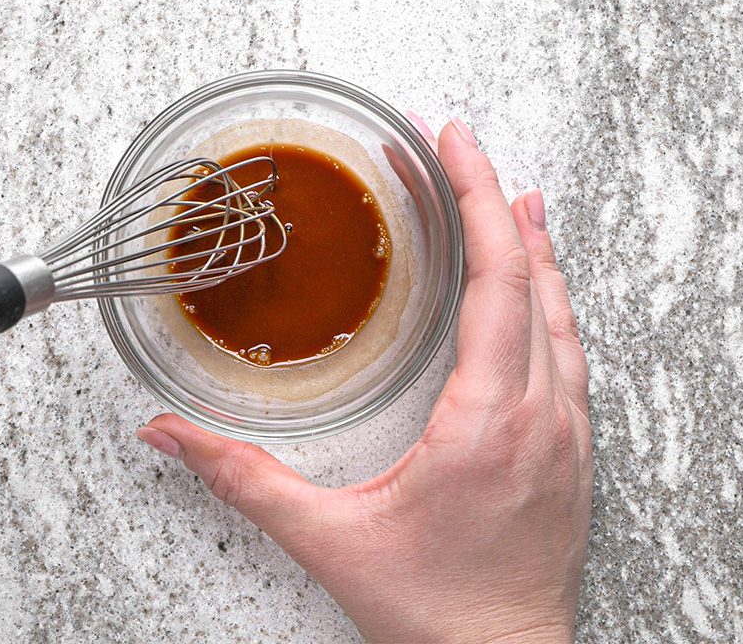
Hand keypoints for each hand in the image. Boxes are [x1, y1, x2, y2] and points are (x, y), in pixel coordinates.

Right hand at [137, 118, 590, 642]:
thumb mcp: (326, 539)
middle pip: (537, 281)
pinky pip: (572, 353)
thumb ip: (240, 479)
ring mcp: (568, 436)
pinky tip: (541, 294)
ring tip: (512, 200)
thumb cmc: (433, 613)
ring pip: (564, 316)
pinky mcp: (572, 455)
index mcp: (488, 421)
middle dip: (499, 204)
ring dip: (536, 250)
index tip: (456, 144)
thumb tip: (169, 434)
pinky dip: (553, 302)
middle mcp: (543, 417)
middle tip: (465, 151)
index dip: (477, 200)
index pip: (498, 281)